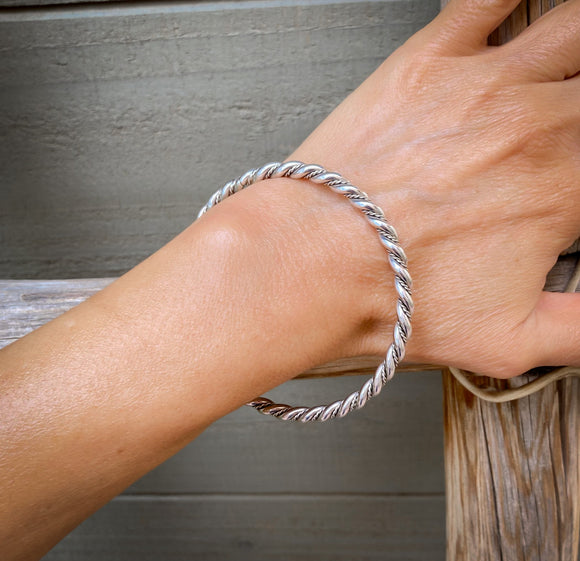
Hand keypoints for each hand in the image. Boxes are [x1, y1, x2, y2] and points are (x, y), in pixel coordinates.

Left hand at [288, 0, 579, 376]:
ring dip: (573, 49)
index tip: (571, 181)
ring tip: (562, 71)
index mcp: (564, 189)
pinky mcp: (426, 62)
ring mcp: (482, 84)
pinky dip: (504, 3)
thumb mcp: (508, 341)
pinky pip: (486, 1)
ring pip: (570, 31)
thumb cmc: (394, 298)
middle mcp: (535, 125)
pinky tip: (509, 19)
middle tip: (565, 128)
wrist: (312, 264)